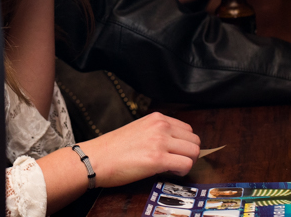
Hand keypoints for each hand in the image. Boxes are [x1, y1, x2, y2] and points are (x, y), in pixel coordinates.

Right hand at [81, 112, 199, 187]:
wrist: (95, 158)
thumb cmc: (112, 148)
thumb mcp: (138, 130)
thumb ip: (157, 132)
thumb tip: (174, 144)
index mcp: (156, 118)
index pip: (188, 129)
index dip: (184, 144)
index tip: (176, 152)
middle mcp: (160, 126)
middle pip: (194, 140)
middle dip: (189, 154)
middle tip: (176, 162)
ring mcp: (160, 142)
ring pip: (194, 152)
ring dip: (187, 162)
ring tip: (172, 167)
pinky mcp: (158, 159)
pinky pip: (186, 165)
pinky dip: (182, 172)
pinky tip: (169, 172)